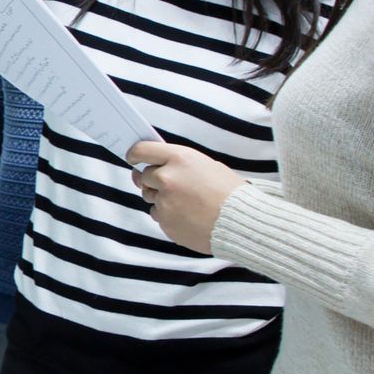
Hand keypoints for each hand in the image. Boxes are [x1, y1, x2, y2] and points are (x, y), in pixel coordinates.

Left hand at [126, 141, 246, 254]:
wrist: (242, 222)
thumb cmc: (230, 193)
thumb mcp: (207, 165)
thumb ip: (179, 164)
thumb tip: (159, 167)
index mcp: (179, 158)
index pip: (143, 150)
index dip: (134, 154)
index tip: (132, 158)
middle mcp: (167, 178)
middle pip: (145, 176)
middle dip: (154, 180)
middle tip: (173, 186)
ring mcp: (164, 202)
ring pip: (151, 197)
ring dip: (162, 199)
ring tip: (189, 203)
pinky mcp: (165, 222)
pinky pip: (159, 216)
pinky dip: (169, 216)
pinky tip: (189, 216)